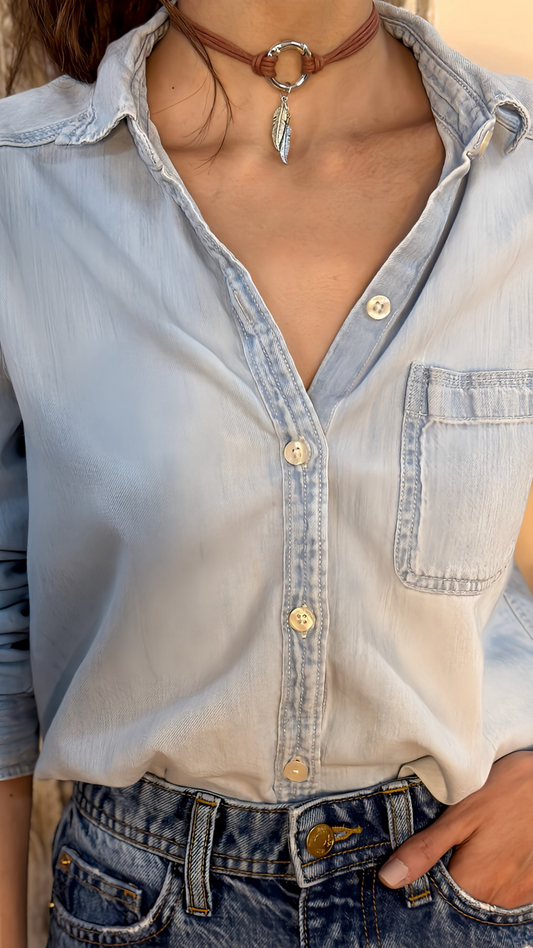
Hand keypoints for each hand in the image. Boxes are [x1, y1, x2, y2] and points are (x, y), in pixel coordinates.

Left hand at [378, 751, 532, 908]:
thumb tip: (389, 878)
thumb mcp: (459, 815)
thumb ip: (425, 850)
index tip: (421, 856)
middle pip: (461, 897)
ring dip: (473, 874)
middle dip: (449, 874)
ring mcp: (519, 895)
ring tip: (475, 841)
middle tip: (452, 841)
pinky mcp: (532, 887)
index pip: (436, 898)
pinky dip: (493, 874)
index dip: (423, 879)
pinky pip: (503, 889)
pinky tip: (492, 847)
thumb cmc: (503, 791)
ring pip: (482, 893)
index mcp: (475, 884)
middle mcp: (500, 898)